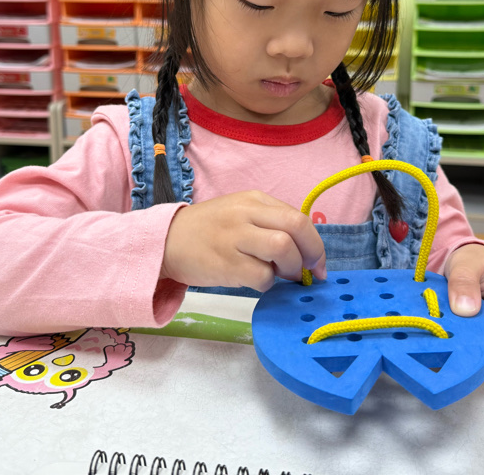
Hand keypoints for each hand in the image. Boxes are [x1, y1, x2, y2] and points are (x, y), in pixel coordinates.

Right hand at [161, 191, 326, 290]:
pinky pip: (262, 277)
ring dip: (289, 269)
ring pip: (282, 249)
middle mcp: (246, 214)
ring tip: (277, 274)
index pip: (298, 218)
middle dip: (311, 253)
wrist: (167, 241)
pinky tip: (254, 280)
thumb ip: (271, 224)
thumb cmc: (209, 230)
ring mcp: (235, 238)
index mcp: (254, 200)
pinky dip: (266, 284)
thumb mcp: (240, 213)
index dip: (315, 245)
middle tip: (306, 271)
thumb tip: (305, 252)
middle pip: (296, 227)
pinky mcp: (226, 264)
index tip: (317, 263)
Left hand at [443, 243, 483, 371]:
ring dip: (464, 354)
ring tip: (440, 340)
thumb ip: (464, 281)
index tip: (466, 344)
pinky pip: (477, 353)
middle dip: (473, 356)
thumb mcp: (466, 263)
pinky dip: (460, 350)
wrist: (472, 261)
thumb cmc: (475, 260)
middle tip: (442, 345)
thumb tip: (464, 309)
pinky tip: (443, 341)